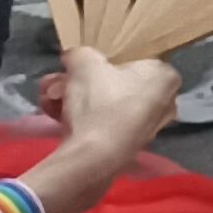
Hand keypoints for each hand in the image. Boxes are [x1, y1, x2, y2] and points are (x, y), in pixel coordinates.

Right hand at [34, 49, 176, 176]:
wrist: (93, 158)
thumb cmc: (99, 102)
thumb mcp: (84, 63)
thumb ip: (79, 54)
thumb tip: (72, 56)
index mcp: (165, 76)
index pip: (134, 59)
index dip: (102, 61)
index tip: (79, 66)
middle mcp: (163, 102)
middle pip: (113, 83)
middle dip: (77, 82)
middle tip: (55, 82)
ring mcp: (145, 127)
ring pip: (103, 104)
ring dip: (71, 98)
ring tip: (47, 98)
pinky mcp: (126, 146)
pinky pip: (101, 123)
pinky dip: (78, 118)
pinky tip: (52, 114)